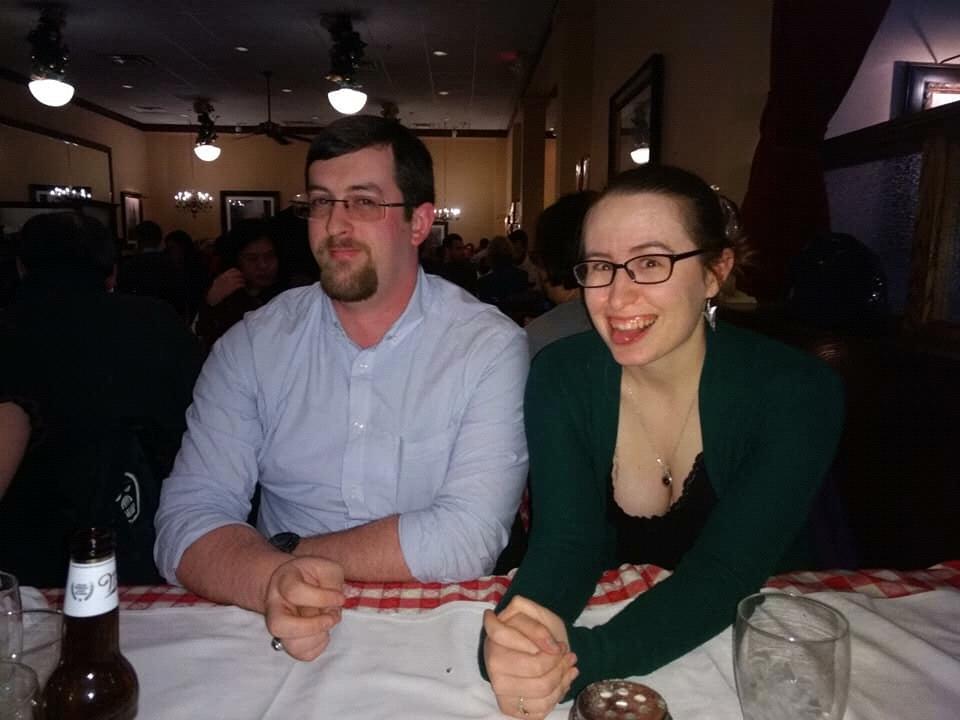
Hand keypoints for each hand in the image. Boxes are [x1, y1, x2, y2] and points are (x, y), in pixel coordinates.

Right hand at [205, 268, 245, 305]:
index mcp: (223, 275)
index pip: (233, 270)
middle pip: (238, 273)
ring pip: (240, 279)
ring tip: (244, 282)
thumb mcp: (217, 280)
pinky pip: (240, 284)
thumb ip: (223, 277)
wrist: (213, 296)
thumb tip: (228, 276)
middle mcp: (227, 277)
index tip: (240, 274)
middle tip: (244, 278)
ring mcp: (230, 282)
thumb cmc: (215, 289)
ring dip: (243, 281)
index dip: (238, 271)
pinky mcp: (232, 288)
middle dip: (242, 275)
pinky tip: (243, 286)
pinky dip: (243, 285)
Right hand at [264, 557, 345, 660]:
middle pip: (278, 626)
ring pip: (291, 645)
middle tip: (331, 618)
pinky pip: (302, 654)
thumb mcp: (327, 568)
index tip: (340, 598)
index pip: (294, 592)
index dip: (322, 598)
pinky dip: (318, 646)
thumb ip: (332, 584)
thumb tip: (332, 610)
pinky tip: (323, 631)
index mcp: (283, 581)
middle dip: (311, 626)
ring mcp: (279, 626)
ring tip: (328, 623)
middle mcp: (274, 605)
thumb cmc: (315, 575)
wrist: (299, 583)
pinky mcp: (288, 641)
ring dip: (317, 637)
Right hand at [483, 596, 578, 718]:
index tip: (557, 643)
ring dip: (563, 675)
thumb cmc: (536, 632)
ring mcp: (499, 686)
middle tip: (566, 652)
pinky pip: (541, 707)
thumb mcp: (536, 614)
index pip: (507, 635)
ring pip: (541, 687)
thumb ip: (535, 621)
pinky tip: (565, 679)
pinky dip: (560, 692)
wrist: (538, 652)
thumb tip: (549, 646)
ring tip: (570, 664)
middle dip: (557, 660)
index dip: (539, 636)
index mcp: (494, 636)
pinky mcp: (508, 705)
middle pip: (534, 667)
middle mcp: (492, 662)